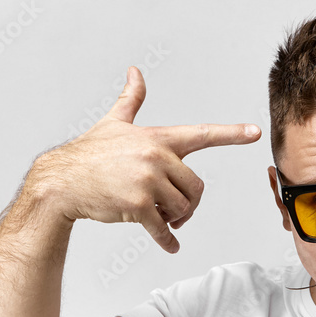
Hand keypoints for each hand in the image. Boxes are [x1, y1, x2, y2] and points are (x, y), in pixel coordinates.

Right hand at [28, 66, 260, 252]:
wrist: (61, 181)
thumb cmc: (89, 154)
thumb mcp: (113, 123)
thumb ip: (131, 99)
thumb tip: (136, 72)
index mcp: (157, 139)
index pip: (202, 134)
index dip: (231, 133)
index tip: (254, 132)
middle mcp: (156, 157)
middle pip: (196, 187)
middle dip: (188, 203)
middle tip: (175, 211)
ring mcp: (147, 181)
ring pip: (183, 208)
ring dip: (176, 219)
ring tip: (161, 217)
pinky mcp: (136, 205)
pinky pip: (163, 228)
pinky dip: (168, 240)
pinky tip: (170, 244)